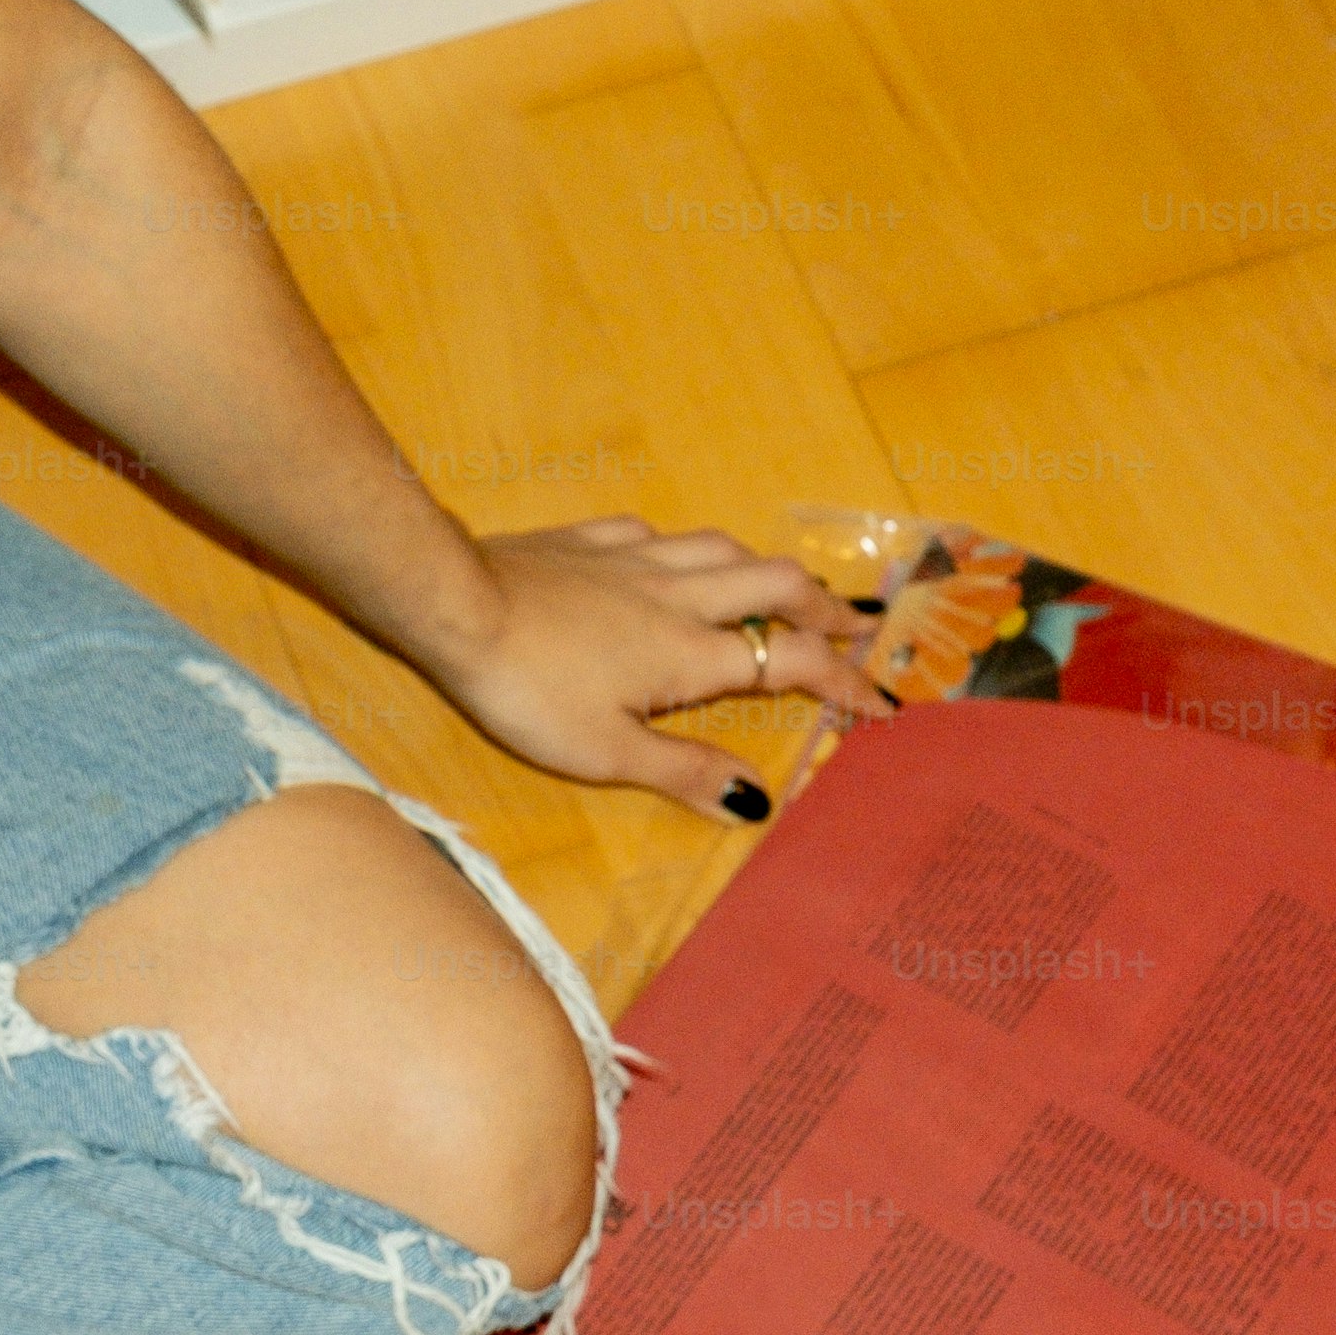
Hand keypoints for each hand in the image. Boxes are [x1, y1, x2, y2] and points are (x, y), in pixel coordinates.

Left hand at [406, 516, 900, 817]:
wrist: (454, 604)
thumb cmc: (528, 691)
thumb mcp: (607, 755)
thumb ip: (684, 771)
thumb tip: (759, 800)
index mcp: (692, 652)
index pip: (794, 663)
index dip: (846, 683)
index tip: (881, 703)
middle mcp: (678, 594)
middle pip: (778, 585)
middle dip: (826, 608)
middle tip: (854, 628)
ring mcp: (634, 557)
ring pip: (726, 548)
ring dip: (767, 570)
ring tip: (782, 590)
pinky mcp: (589, 537)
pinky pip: (658, 534)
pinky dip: (688, 550)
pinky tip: (674, 560)